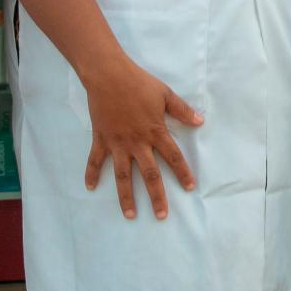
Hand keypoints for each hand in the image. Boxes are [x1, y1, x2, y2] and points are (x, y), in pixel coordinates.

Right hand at [80, 54, 202, 220]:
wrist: (108, 75)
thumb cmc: (139, 82)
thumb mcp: (165, 94)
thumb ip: (182, 110)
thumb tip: (200, 122)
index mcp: (155, 132)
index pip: (173, 157)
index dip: (183, 172)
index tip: (190, 188)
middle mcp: (137, 142)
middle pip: (150, 174)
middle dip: (157, 196)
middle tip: (162, 215)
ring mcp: (117, 143)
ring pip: (123, 176)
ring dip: (126, 196)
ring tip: (130, 215)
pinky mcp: (101, 139)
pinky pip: (95, 160)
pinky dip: (91, 174)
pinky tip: (90, 188)